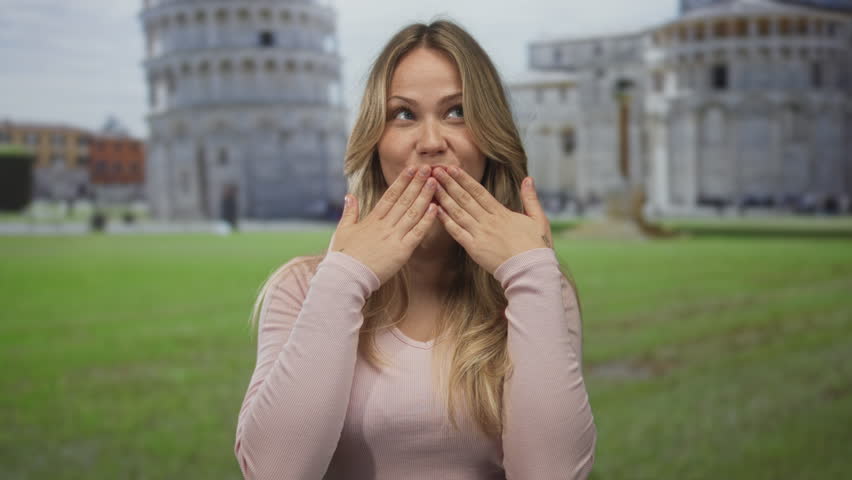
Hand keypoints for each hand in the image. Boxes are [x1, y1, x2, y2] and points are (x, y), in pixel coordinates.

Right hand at [328, 165, 438, 284]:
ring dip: (425, 196)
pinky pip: (417, 233)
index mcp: (372, 219)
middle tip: (429, 168)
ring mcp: (394, 237)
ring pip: (413, 213)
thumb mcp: (343, 230)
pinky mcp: (401, 252)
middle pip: (404, 200)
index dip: (402, 181)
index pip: (390, 195)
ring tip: (435, 183)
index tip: (411, 169)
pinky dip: (426, 220)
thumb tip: (349, 196)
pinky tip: (435, 208)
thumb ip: (350, 212)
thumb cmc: (343, 256)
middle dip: (417, 183)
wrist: (346, 277)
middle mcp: (385, 225)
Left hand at [432, 166, 551, 274]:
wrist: (532, 270)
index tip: (452, 168)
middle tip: (435, 170)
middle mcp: (488, 221)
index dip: (464, 179)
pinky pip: (456, 232)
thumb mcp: (538, 219)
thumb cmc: (537, 246)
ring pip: (458, 213)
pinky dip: (445, 221)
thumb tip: (528, 179)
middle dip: (449, 183)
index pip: (479, 192)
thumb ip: (531, 198)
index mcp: (502, 213)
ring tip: (431, 186)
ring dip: (444, 198)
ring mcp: (480, 234)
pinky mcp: (474, 249)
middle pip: (464, 198)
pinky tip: (435, 211)